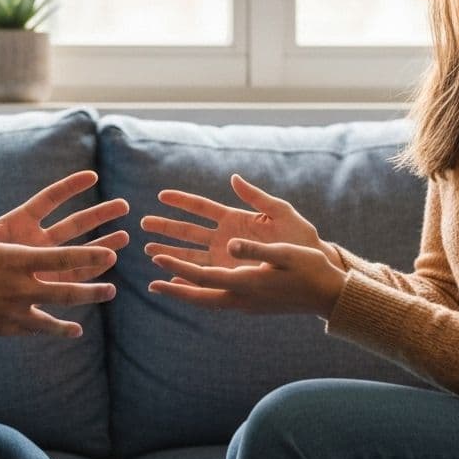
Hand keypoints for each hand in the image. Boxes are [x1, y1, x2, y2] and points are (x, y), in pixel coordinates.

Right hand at [0, 158, 116, 339]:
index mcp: (13, 259)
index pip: (61, 256)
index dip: (89, 254)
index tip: (111, 251)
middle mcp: (19, 286)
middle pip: (67, 285)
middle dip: (94, 281)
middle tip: (116, 278)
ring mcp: (14, 310)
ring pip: (58, 308)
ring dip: (84, 301)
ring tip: (107, 296)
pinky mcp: (6, 327)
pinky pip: (39, 327)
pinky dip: (58, 328)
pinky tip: (74, 331)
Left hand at [0, 169, 129, 282]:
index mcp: (17, 223)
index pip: (48, 200)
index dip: (68, 188)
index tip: (92, 176)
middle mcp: (33, 243)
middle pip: (71, 225)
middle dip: (97, 216)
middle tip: (123, 206)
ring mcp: (38, 267)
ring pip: (76, 254)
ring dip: (100, 247)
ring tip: (125, 239)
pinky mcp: (39, 289)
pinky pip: (68, 283)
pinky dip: (87, 279)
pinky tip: (107, 276)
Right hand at [141, 174, 337, 268]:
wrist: (315, 268)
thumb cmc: (301, 238)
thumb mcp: (281, 213)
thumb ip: (257, 197)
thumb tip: (234, 178)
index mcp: (236, 219)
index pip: (202, 208)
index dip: (182, 201)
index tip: (161, 195)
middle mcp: (226, 239)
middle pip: (189, 232)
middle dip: (166, 227)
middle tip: (143, 223)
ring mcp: (227, 258)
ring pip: (191, 254)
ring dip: (170, 252)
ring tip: (149, 251)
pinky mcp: (231, 275)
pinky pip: (205, 277)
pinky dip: (187, 279)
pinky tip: (170, 280)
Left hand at [148, 238, 344, 316]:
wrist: (329, 295)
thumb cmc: (309, 269)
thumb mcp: (284, 252)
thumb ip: (254, 249)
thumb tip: (229, 245)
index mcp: (246, 283)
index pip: (203, 276)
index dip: (177, 267)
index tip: (156, 259)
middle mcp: (243, 297)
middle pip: (200, 296)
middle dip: (174, 290)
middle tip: (151, 286)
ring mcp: (247, 303)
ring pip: (208, 300)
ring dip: (186, 291)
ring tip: (166, 285)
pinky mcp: (253, 304)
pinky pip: (220, 299)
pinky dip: (204, 293)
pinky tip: (198, 288)